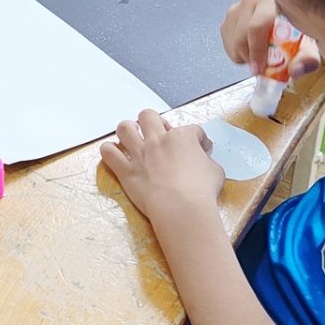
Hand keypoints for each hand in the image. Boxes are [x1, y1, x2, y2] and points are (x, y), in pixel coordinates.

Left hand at [100, 110, 223, 226]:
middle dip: (153, 122)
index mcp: (182, 137)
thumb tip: (204, 162)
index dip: (199, 138)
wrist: (181, 208)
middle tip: (158, 135)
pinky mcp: (126, 170)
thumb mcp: (216, 171)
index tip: (201, 147)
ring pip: (124, 127)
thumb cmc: (202, 191)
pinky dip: (109, 151)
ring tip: (132, 138)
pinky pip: (108, 153)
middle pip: (149, 116)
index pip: (193, 129)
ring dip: (128, 131)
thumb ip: (207, 161)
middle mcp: (158, 140)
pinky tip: (115, 154)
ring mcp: (140, 153)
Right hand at [220, 0, 320, 76]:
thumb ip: (307, 59)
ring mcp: (236, 7)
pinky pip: (227, 42)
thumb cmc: (297, 28)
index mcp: (271, 2)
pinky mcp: (229, 16)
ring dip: (243, 56)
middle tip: (261, 69)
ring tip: (260, 56)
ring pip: (232, 42)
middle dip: (249, 58)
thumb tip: (295, 70)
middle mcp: (251, 1)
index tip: (259, 70)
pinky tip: (252, 49)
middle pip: (241, 37)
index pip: (256, 28)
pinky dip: (237, 52)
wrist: (287, 16)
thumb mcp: (309, 44)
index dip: (256, 51)